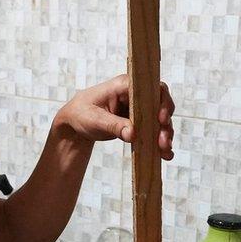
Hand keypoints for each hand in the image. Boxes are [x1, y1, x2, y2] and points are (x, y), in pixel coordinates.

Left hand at [55, 75, 175, 159]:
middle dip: (165, 124)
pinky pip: (153, 131)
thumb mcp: (94, 120)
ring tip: (164, 151)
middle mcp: (135, 95)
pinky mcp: (139, 123)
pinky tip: (165, 155)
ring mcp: (139, 109)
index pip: (150, 88)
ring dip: (165, 135)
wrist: (75, 123)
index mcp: (124, 86)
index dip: (161, 102)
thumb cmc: (82, 114)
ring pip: (159, 120)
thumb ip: (113, 125)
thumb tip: (132, 134)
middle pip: (160, 105)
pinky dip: (159, 142)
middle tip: (163, 142)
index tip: (161, 119)